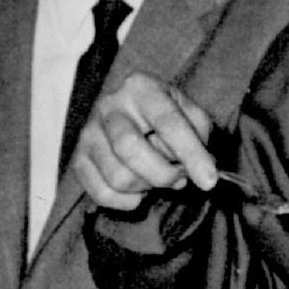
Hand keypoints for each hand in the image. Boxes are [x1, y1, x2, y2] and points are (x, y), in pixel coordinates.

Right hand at [70, 72, 218, 209]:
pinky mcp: (79, 160)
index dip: (191, 154)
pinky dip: (127, 201)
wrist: (129, 111)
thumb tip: (202, 167)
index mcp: (141, 87)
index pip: (168, 122)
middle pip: (131, 150)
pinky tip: (139, 188)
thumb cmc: (165, 114)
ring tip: (158, 177)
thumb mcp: (189, 110)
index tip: (209, 181)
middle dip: (163, 174)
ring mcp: (89, 133)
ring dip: (147, 186)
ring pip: (118, 177)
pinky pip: (102, 194)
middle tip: (179, 177)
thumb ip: (200, 134)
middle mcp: (109, 106)